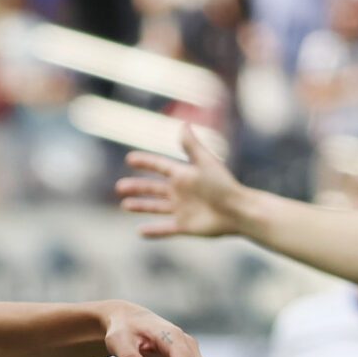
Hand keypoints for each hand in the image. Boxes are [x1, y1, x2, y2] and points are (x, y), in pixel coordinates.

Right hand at [115, 128, 247, 238]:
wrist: (238, 211)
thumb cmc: (223, 185)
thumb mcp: (205, 162)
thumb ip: (191, 145)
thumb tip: (182, 124)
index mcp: (184, 175)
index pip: (160, 167)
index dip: (145, 162)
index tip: (129, 159)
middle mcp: (181, 192)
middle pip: (153, 188)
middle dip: (137, 187)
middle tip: (119, 186)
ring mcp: (182, 209)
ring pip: (156, 207)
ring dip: (140, 206)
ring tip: (125, 205)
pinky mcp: (185, 226)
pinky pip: (165, 229)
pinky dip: (153, 231)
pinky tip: (139, 231)